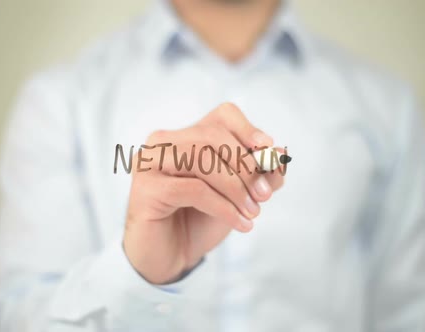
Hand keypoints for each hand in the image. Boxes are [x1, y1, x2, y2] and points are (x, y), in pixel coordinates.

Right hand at [123, 103, 283, 283]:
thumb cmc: (200, 220)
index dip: (248, 129)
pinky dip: (223, 206)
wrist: (170, 257)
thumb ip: (258, 174)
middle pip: (212, 136)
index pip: (222, 116)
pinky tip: (239, 222)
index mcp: (186, 136)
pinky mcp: (145, 189)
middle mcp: (163, 143)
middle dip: (245, 165)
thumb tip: (278, 154)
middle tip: (264, 195)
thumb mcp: (238, 195)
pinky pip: (193, 189)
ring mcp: (150, 163)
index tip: (267, 151)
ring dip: (235, 188)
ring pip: (201, 159)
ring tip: (252, 212)